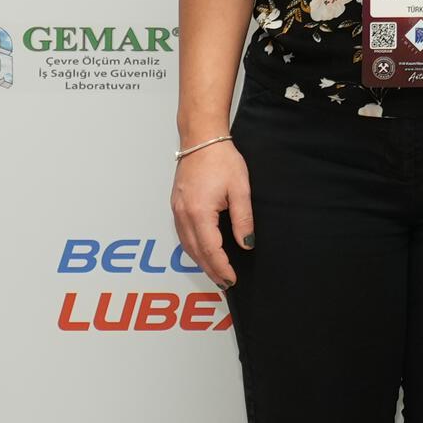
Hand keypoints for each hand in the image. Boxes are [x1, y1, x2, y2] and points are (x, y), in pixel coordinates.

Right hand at [171, 142, 254, 286]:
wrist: (201, 139)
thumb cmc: (221, 159)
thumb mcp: (240, 189)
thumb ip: (243, 219)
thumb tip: (246, 243)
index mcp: (199, 212)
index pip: (211, 249)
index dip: (221, 267)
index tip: (232, 279)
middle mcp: (184, 214)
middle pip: (196, 252)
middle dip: (211, 270)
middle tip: (225, 283)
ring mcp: (177, 210)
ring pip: (186, 245)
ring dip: (200, 261)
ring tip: (215, 272)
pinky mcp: (176, 205)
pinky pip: (182, 234)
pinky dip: (192, 248)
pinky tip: (201, 252)